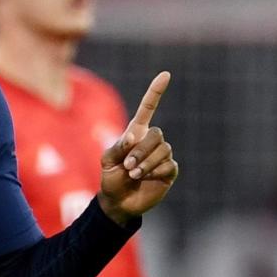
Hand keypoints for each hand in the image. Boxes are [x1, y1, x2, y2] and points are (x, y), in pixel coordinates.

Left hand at [99, 72, 178, 225]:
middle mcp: (151, 142)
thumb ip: (118, 147)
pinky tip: (147, 179)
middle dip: (140, 151)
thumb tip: (133, 137)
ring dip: (146, 164)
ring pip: (163, 150)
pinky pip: (169, 165)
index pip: (148, 108)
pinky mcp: (170, 170)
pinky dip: (155, 172)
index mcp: (136, 133)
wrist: (119, 202)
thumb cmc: (111, 178)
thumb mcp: (107, 161)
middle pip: (156, 134)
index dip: (156, 92)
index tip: (165, 74)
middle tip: (128, 167)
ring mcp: (162, 155)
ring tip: (134, 175)